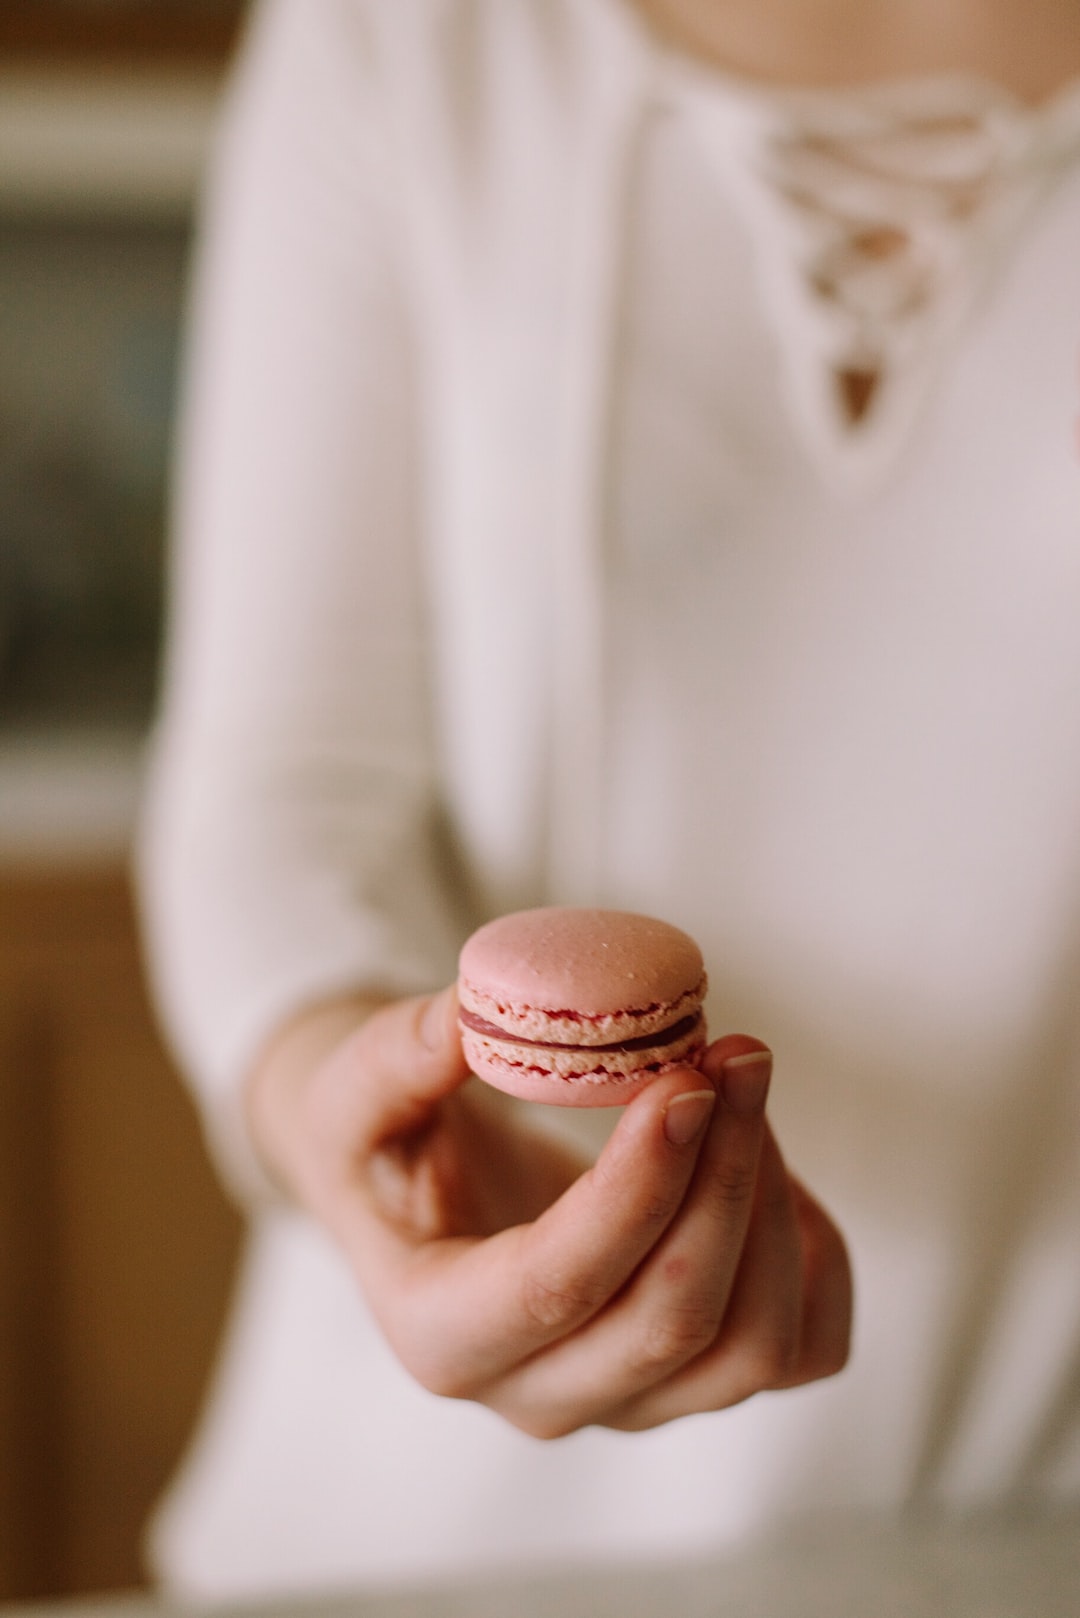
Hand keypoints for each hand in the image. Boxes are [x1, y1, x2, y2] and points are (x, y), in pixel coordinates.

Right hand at [246, 987, 851, 1436]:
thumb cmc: (381, 1143)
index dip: (634, 1188)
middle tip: (735, 1053)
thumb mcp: (352, 1091)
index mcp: (439, 1336)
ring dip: (772, 1203)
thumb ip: (398, 1056)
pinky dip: (816, 1260)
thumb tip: (479, 1012)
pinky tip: (773, 1165)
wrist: (415, 1190)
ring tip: (745, 1081)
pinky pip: (803, 1351)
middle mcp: (537, 1394)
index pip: (555, 1287)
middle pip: (672, 1322)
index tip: (682, 1082)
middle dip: (724, 1177)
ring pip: (752, 1348)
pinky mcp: (694, 1375)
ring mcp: (628, 1399)